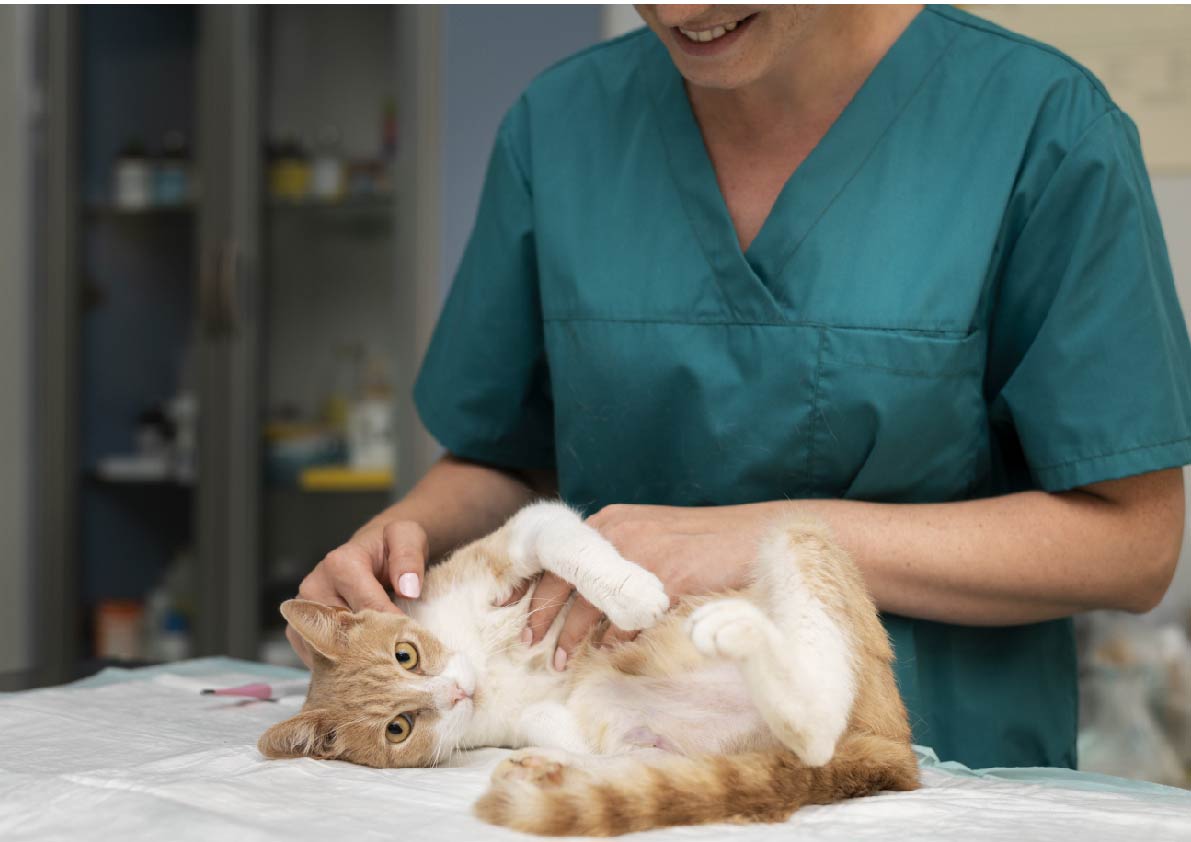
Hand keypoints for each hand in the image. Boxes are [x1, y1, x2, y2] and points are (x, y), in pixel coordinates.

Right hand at [287, 520, 427, 666]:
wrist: (373, 549)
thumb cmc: (390, 546)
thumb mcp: (407, 538)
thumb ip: (409, 559)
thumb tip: (407, 590)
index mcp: (340, 565)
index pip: (368, 609)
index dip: (391, 630)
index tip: (411, 646)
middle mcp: (314, 586)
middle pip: (345, 632)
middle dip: (373, 650)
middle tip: (399, 663)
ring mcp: (304, 609)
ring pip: (329, 648)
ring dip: (355, 661)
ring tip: (381, 667)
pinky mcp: (300, 627)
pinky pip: (317, 656)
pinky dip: (340, 664)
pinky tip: (361, 664)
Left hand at [524, 504, 760, 668]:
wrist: (757, 538)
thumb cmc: (707, 544)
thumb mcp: (652, 538)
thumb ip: (618, 557)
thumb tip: (586, 600)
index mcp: (612, 521)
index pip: (555, 552)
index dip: (528, 582)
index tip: (504, 604)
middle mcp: (619, 532)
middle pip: (562, 578)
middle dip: (542, 615)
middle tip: (528, 642)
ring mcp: (641, 553)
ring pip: (589, 603)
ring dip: (571, 636)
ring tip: (560, 661)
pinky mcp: (665, 577)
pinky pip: (628, 617)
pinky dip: (615, 638)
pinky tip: (610, 651)